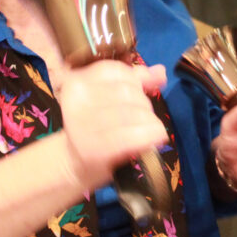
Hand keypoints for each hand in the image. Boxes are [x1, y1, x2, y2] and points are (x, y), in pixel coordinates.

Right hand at [56, 61, 167, 189]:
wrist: (76, 165)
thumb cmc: (96, 128)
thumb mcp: (110, 98)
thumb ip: (135, 81)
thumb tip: (161, 72)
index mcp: (77, 82)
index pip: (117, 71)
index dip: (136, 82)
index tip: (138, 95)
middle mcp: (77, 100)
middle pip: (127, 91)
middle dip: (143, 104)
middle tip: (142, 119)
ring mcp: (85, 125)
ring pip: (134, 113)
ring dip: (149, 122)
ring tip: (146, 130)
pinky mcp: (96, 148)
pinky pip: (133, 136)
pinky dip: (150, 136)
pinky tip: (155, 138)